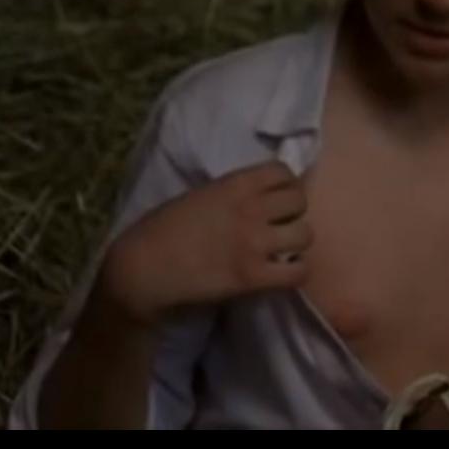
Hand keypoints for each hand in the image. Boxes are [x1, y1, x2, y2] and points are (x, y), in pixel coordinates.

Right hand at [98, 160, 311, 326]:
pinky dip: (294, 273)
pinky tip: (281, 275)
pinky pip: (298, 272)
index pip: (283, 172)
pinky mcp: (253, 276)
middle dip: (294, 213)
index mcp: (234, 184)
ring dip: (296, 244)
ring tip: (282, 252)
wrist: (143, 268)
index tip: (278, 199)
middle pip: (300, 201)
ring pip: (305, 235)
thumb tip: (255, 199)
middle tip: (281, 227)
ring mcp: (255, 242)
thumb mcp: (199, 196)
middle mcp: (251, 208)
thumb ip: (230, 195)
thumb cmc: (160, 230)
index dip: (286, 185)